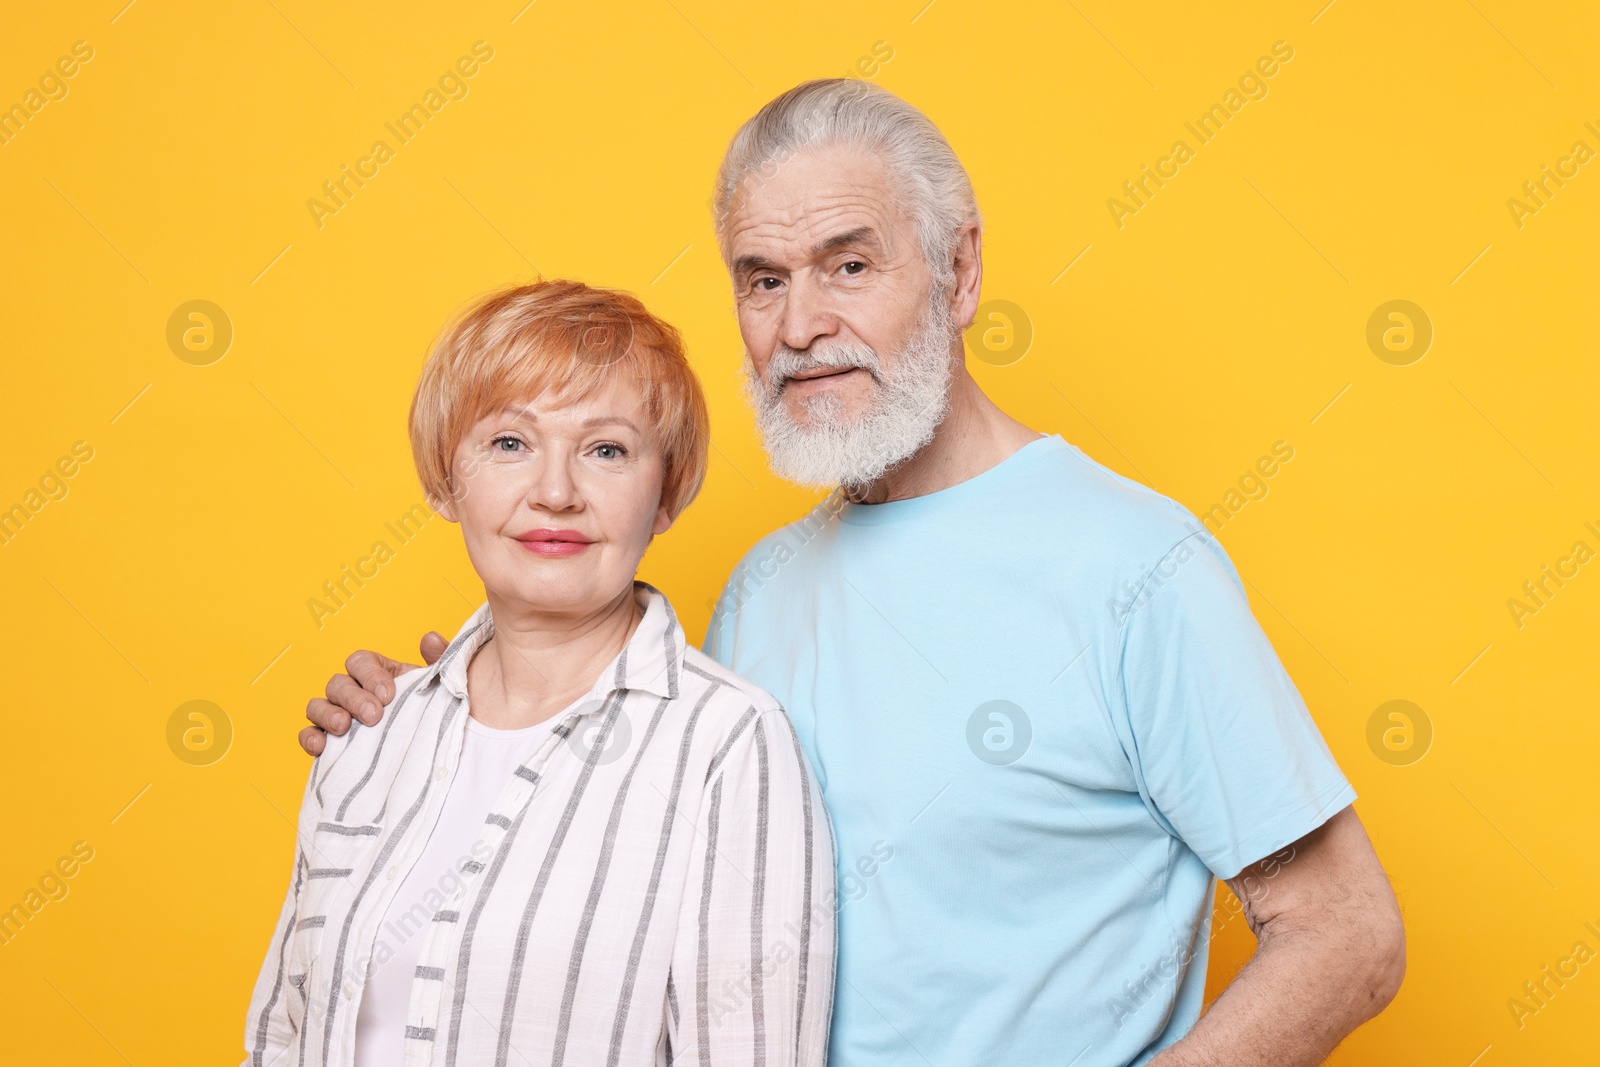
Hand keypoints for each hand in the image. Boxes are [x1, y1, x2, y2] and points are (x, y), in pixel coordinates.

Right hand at [299, 632, 447, 754]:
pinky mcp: (328, 743)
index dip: (370, 674)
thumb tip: (430, 639)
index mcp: (377, 674)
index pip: (360, 661)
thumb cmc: (433, 715)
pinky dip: (309, 738)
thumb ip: (441, 661)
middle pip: (338, 683)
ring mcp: (337, 717)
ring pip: (317, 705)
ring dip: (327, 714)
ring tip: (344, 726)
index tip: (388, 694)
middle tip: (374, 716)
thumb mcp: (443, 688)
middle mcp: (353, 692)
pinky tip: (321, 746)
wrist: (431, 754)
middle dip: (354, 698)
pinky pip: (308, 735)